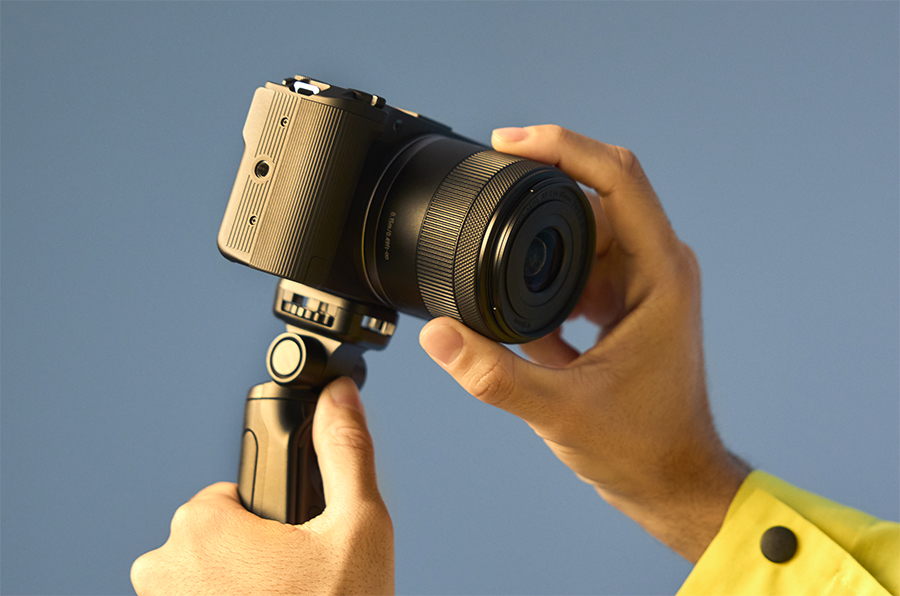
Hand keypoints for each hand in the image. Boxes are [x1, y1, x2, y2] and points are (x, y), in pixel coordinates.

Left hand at [131, 377, 393, 594]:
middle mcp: (163, 566)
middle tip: (297, 583)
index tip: (294, 548)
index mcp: (203, 524)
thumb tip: (339, 396)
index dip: (272, 519)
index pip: (233, 494)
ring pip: (203, 575)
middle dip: (253, 553)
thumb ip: (346, 453)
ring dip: (236, 585)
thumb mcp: (359, 528)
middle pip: (216, 535)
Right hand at [418, 125, 749, 562]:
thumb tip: (439, 336)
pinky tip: (527, 319)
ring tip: (500, 268)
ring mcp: (644, 286)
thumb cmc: (643, 448)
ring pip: (584, 233)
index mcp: (660, 274)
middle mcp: (658, 268)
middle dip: (540, 191)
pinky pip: (581, 268)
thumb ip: (493, 374)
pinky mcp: (627, 305)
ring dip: (541, 245)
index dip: (560, 148)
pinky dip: (547, 278)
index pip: (616, 177)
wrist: (673, 482)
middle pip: (596, 196)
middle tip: (488, 195)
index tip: (508, 143)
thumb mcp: (560, 412)